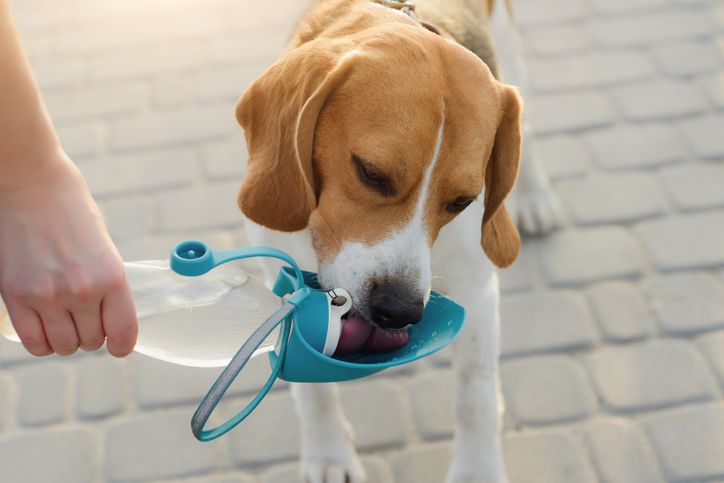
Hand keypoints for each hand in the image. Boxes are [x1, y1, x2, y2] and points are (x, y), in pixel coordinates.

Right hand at [0, 150, 137, 356]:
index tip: (117, 346)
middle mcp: (82, 290)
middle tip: (85, 319)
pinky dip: (41, 343)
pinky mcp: (16, 296)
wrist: (31, 183)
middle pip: (91, 341)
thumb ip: (106, 284)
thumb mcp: (103, 246)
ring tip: (64, 322)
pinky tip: (44, 328)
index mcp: (112, 276)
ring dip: (66, 340)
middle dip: (91, 335)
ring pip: (63, 346)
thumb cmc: (72, 209)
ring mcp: (47, 295)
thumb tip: (106, 318)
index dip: (121, 345)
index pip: (123, 332)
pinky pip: (33, 342)